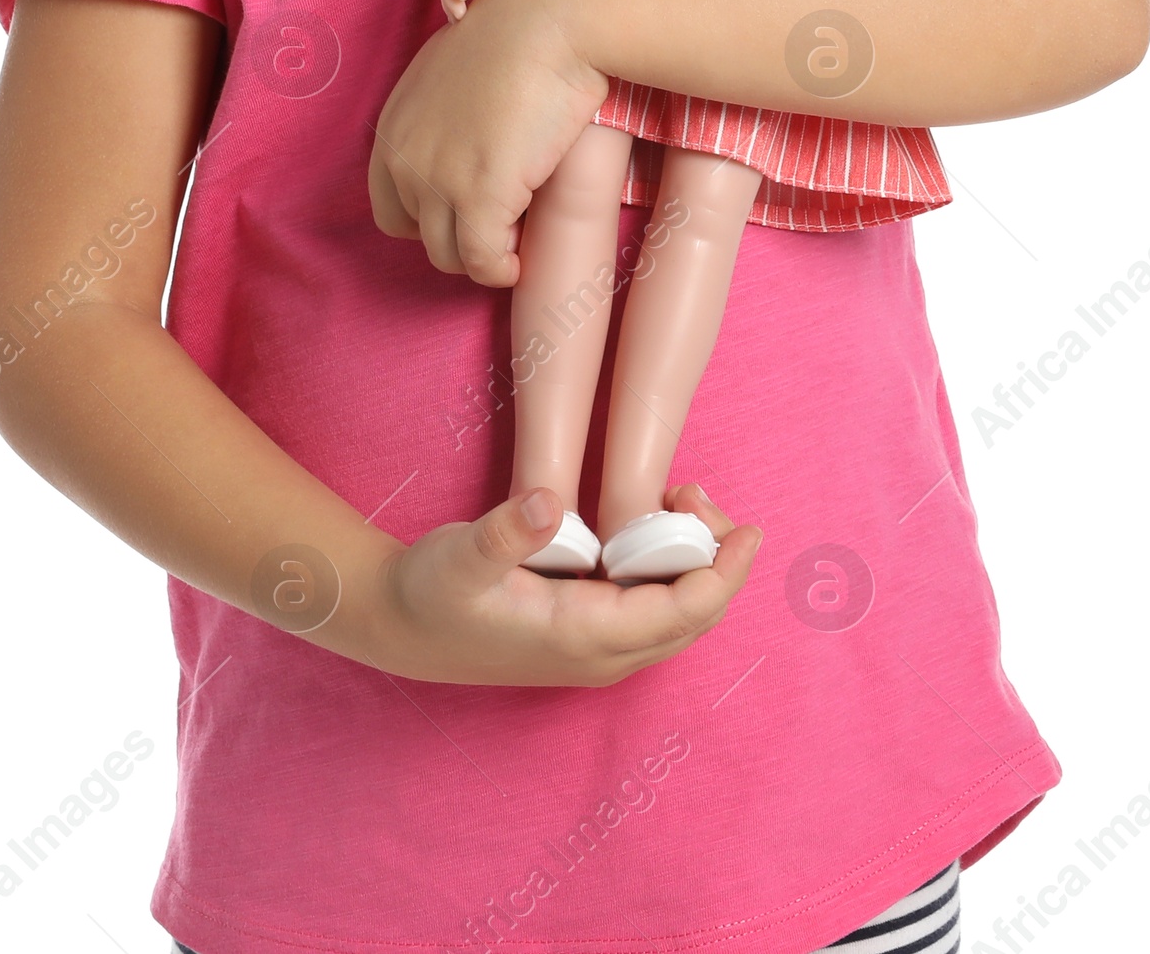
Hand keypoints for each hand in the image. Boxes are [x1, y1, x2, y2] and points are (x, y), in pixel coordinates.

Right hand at [349, 482, 761, 686]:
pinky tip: (656, 523)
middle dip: (715, 561)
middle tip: (700, 494)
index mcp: (583, 639)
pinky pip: (651, 608)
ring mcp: (595, 650)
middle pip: (690, 619)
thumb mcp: (461, 555)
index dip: (722, 575)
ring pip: (674, 615)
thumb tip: (547, 502)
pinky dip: (670, 569)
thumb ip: (505, 531)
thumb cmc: (431, 590)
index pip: (679, 614)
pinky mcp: (587, 634)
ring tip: (683, 498)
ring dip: (695, 564)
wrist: (399, 625)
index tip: (750, 531)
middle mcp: (600, 655)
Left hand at [369, 0, 607, 283]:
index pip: (388, 205)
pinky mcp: (481, 197)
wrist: (549, 21)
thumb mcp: (452, 72)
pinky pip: (482, 261)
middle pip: (416, 234)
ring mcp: (439, 179)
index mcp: (394, 126)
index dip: (427, 218)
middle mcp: (404, 157)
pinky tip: (520, 261)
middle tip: (495, 226)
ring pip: (448, 255)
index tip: (463, 213)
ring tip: (513, 240)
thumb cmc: (517, 35)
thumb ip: (441, 113)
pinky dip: (500, 269)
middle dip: (454, 237)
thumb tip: (462, 141)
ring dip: (481, 256)